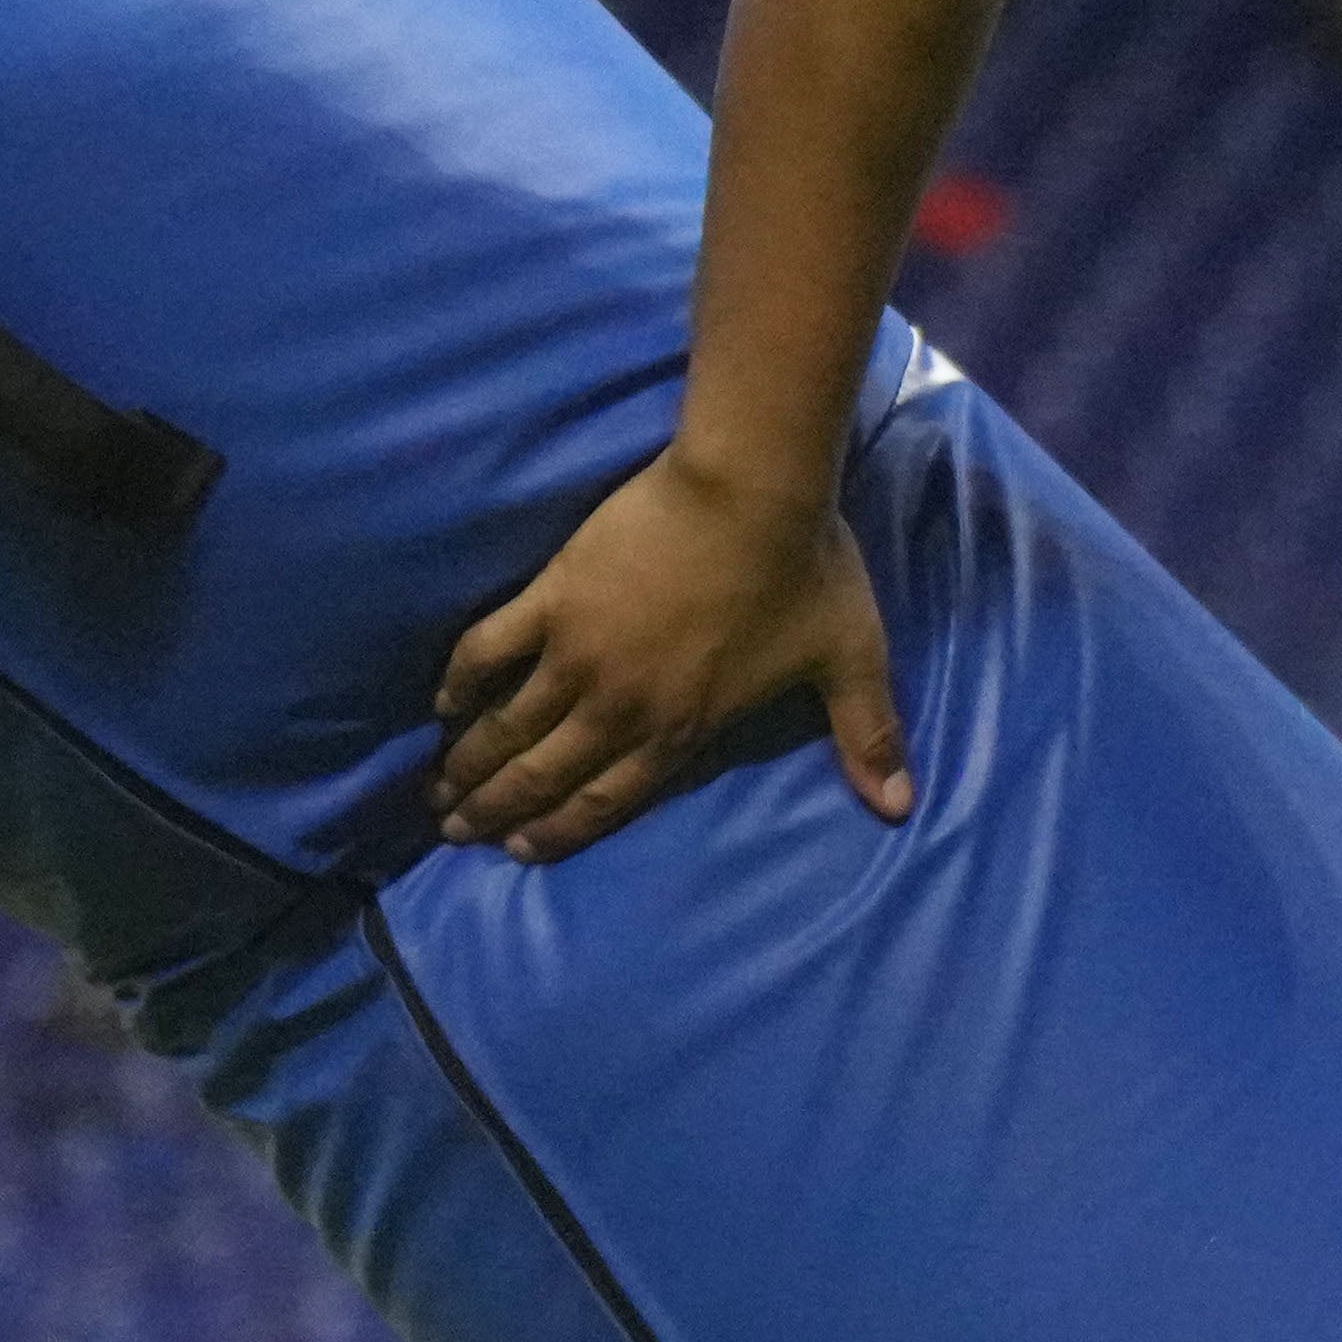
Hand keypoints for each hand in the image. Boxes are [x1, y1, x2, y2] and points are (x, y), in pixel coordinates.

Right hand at [433, 447, 911, 864]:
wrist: (754, 489)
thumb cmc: (806, 572)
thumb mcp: (849, 660)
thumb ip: (868, 737)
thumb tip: (903, 807)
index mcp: (682, 727)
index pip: (608, 799)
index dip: (559, 831)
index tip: (519, 852)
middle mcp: (621, 704)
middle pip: (545, 773)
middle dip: (497, 809)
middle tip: (455, 830)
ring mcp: (579, 652)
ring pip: (510, 724)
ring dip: (470, 760)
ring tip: (438, 788)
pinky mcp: (553, 596)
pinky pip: (490, 648)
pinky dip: (460, 677)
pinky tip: (441, 700)